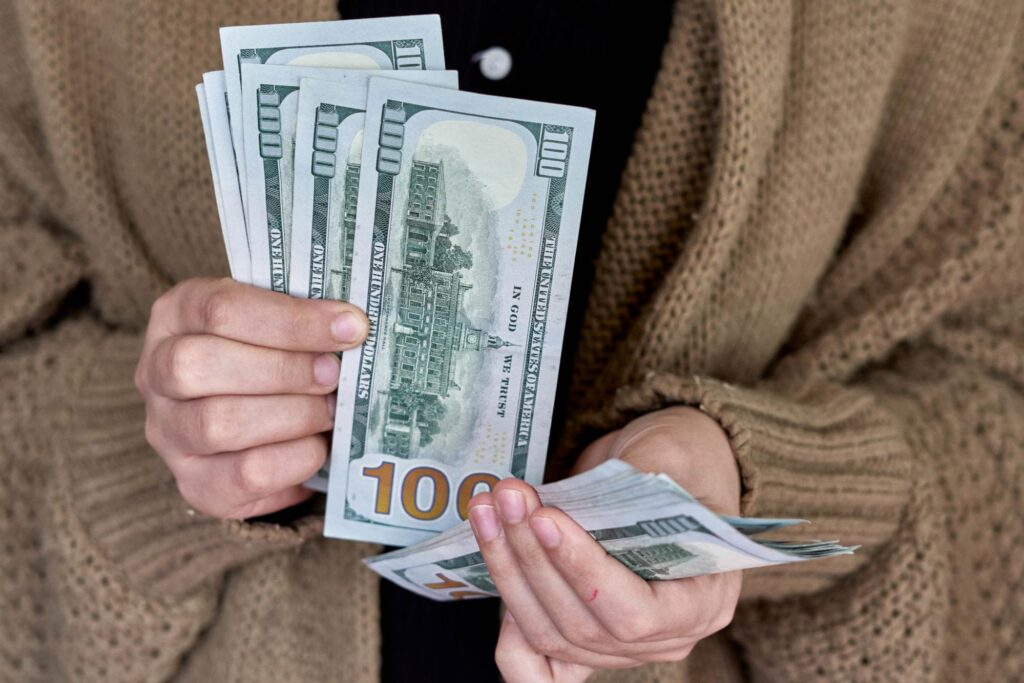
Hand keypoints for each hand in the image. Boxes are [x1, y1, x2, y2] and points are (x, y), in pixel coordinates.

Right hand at [134, 277, 367, 518]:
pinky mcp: (195, 483)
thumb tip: (353, 326)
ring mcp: (168, 433)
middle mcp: (157, 373)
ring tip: (330, 409)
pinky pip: (243, 475)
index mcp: (176, 315)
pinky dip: (294, 459)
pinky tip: (319, 445)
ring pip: (217, 423)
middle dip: (283, 369)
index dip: (290, 319)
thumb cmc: (272, 355)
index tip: (349, 326)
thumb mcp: (277, 322)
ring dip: (292, 414)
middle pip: (200, 365)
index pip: (218, 309)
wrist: (259, 422)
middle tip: (334, 373)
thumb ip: (302, 318)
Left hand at [467, 407, 742, 681]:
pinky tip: (494, 574)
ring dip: (508, 572)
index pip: (636, 613)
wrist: (669, 467)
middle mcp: (666, 637)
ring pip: (550, 634)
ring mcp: (622, 646)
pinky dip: (507, 633)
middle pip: (582, 624)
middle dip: (533, 558)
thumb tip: (580, 497)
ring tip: (487, 510)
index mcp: (704, 599)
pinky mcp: (586, 638)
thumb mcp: (672, 452)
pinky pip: (539, 665)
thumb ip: (638, 476)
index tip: (544, 517)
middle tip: (506, 497)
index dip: (584, 570)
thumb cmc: (681, 460)